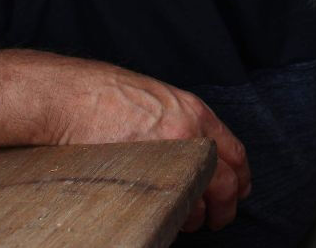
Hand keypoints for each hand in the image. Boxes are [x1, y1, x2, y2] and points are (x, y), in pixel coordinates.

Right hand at [42, 56, 250, 231]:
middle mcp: (190, 134)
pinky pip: (169, 204)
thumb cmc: (109, 95)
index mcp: (195, 113)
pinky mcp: (145, 174)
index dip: (241, 177)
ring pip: (198, 199)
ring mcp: (168, 155)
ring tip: (188, 221)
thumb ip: (182, 123)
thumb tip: (195, 151)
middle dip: (226, 207)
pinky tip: (167, 216)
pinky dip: (172, 215)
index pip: (235, 152)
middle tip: (219, 219)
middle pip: (224, 182)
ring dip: (196, 216)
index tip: (240, 190)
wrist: (74, 96)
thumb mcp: (159, 99)